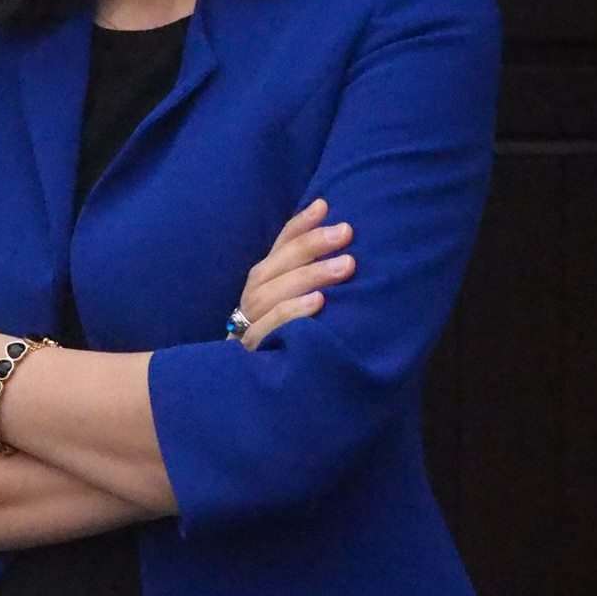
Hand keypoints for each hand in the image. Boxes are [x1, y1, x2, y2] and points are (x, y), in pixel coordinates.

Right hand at [231, 197, 354, 349]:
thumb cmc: (290, 337)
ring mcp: (250, 323)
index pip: (281, 244)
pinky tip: (318, 303)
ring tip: (344, 266)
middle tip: (346, 232)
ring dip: (309, 276)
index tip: (325, 205)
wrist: (259, 390)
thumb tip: (339, 230)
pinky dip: (292, 312)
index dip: (301, 224)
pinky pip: (268, 327)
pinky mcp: (253, 350)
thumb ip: (313, 272)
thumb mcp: (302, 300)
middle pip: (277, 264)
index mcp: (266, 280)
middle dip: (312, 245)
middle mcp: (254, 296)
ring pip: (272, 293)